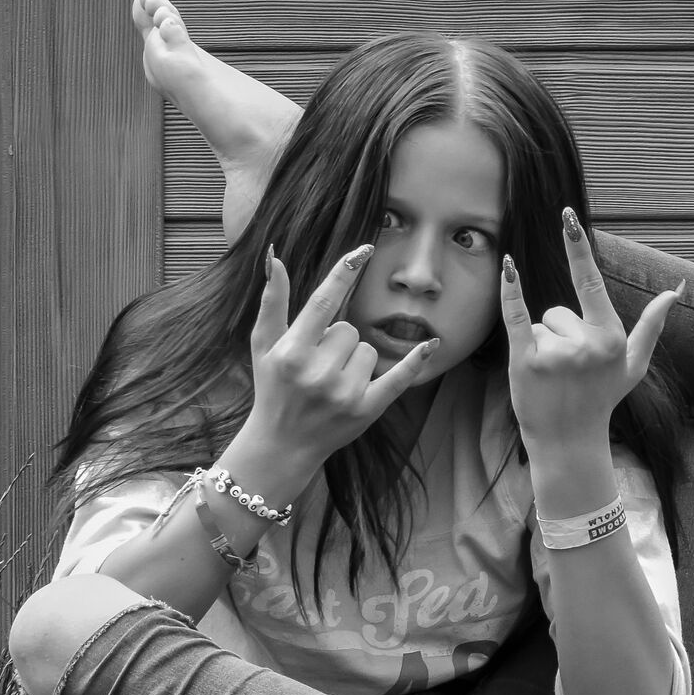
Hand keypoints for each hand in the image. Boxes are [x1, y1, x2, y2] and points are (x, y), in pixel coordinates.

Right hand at [246, 244, 437, 462]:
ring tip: (332, 382)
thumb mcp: (263, 345)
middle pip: (349, 329)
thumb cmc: (273, 387)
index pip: (324, 302)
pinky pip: (398, 377)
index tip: (364, 249)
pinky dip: (414, 361)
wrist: (281, 445)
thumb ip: (273, 301)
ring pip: (369, 349)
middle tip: (317, 365)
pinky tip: (430, 345)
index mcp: (292, 352)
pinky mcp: (366, 410)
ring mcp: (344, 393)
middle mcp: (317, 373)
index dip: (344, 273)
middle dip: (336, 341)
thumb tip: (277, 257)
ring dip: (355, 360)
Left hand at [500, 209, 681, 447]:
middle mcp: (586, 343)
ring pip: (539, 324)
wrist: (569, 442)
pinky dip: (511, 292)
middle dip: (559, 334)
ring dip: (540, 345)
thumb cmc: (601, 400)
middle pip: (558, 310)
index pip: (590, 281)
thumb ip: (652, 326)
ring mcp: (555, 353)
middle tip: (566, 371)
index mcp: (611, 337)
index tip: (567, 215)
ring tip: (551, 377)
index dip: (576, 246)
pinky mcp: (526, 361)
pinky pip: (516, 317)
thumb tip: (676, 290)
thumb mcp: (633, 365)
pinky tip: (508, 267)